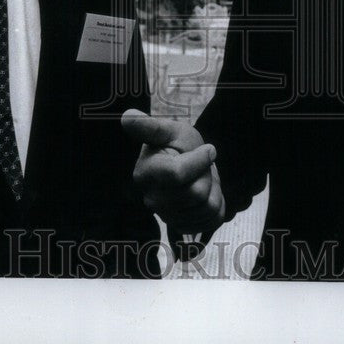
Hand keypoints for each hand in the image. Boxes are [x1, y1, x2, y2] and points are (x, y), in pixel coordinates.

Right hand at [121, 109, 224, 235]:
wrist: (189, 165)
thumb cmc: (178, 145)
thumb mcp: (169, 130)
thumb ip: (149, 126)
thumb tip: (126, 117)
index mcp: (145, 173)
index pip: (177, 174)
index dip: (198, 160)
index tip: (206, 149)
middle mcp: (152, 199)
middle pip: (195, 194)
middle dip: (206, 175)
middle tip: (201, 166)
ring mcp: (168, 216)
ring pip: (206, 208)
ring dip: (213, 189)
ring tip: (202, 178)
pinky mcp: (185, 226)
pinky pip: (212, 219)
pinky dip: (216, 204)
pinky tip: (205, 193)